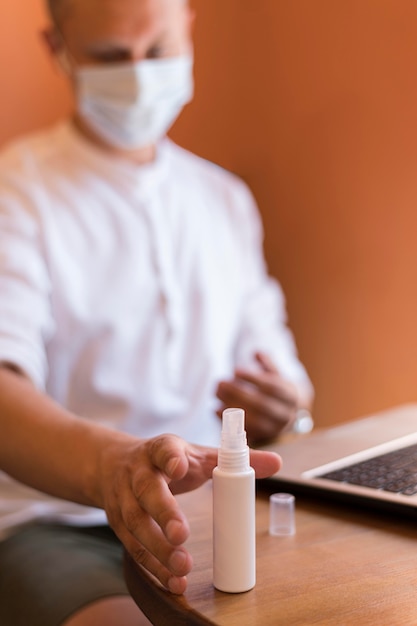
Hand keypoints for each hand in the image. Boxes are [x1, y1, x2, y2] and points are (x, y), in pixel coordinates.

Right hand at [97, 433, 280, 593]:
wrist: (113, 465)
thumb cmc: (167, 460)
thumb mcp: (197, 454)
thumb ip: (234, 460)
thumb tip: (277, 463)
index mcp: (160, 449)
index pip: (163, 449)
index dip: (170, 458)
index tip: (181, 468)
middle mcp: (138, 472)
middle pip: (147, 491)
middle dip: (164, 513)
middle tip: (183, 535)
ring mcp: (124, 498)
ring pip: (136, 524)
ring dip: (158, 548)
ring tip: (183, 567)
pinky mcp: (118, 523)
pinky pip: (133, 547)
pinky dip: (153, 567)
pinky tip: (174, 582)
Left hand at [216, 351, 298, 444]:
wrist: (286, 415)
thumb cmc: (277, 390)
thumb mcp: (277, 375)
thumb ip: (267, 364)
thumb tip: (257, 353)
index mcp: (291, 397)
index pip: (273, 388)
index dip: (253, 379)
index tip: (235, 371)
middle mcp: (285, 415)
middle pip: (261, 405)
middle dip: (238, 393)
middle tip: (220, 382)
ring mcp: (273, 429)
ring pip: (252, 420)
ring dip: (231, 406)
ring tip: (216, 392)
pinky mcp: (261, 439)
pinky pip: (243, 432)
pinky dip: (227, 421)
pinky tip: (215, 409)